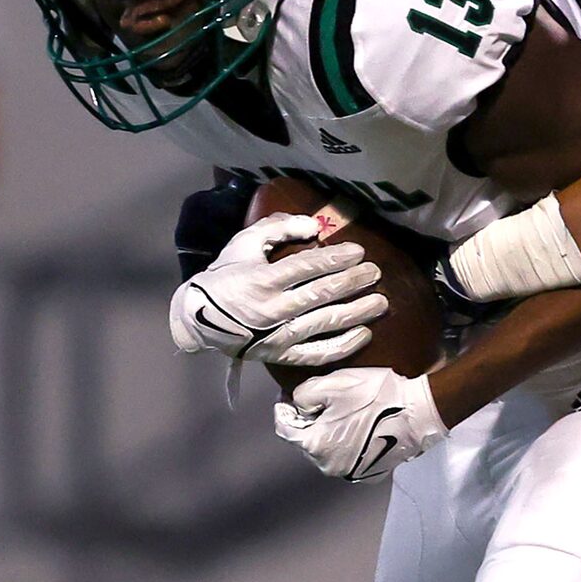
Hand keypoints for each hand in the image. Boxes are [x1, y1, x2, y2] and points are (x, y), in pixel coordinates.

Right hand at [169, 212, 388, 364]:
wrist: (199, 319)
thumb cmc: (226, 276)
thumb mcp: (244, 243)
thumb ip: (277, 227)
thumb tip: (314, 225)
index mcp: (262, 279)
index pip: (307, 266)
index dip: (336, 258)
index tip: (359, 251)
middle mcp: (273, 309)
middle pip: (322, 293)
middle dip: (353, 282)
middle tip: (375, 272)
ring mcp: (279, 336)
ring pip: (326, 323)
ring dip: (357, 311)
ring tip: (381, 301)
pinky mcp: (282, 356)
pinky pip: (318, 354)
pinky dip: (344, 346)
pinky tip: (365, 333)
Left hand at [274, 367, 447, 481]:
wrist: (418, 412)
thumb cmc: (376, 397)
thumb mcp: (330, 384)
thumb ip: (301, 395)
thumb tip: (296, 405)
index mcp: (315, 446)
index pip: (284, 429)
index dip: (283, 409)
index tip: (287, 396)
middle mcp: (330, 466)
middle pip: (307, 442)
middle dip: (309, 422)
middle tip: (320, 401)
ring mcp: (352, 472)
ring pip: (328, 450)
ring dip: (329, 433)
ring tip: (343, 413)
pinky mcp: (371, 473)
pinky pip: (350, 457)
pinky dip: (349, 444)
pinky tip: (360, 427)